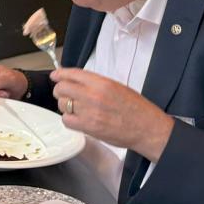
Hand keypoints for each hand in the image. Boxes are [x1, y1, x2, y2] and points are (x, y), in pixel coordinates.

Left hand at [51, 68, 174, 161]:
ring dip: (66, 106)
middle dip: (60, 90)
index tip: (55, 75)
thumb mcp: (118, 87)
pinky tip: (78, 119)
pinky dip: (69, 119)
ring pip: (62, 104)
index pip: (72, 74)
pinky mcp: (87, 127)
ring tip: (76, 108)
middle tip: (64, 94)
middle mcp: (93, 95)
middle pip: (62, 88)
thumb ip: (96, 83)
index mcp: (102, 83)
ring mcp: (89, 112)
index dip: (60, 74)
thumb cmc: (136, 109)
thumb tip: (76, 80)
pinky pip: (66, 120)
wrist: (147, 129)